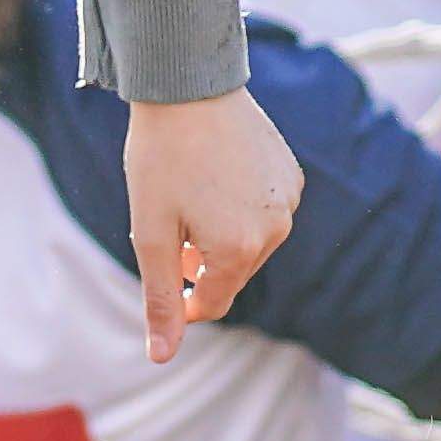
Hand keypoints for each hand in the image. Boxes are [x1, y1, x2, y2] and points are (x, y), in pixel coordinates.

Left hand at [116, 90, 300, 360]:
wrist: (187, 84)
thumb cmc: (161, 156)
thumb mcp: (151, 232)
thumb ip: (160, 297)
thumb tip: (161, 356)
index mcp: (239, 250)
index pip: (214, 301)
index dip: (183, 299)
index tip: (161, 273)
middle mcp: (275, 229)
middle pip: (231, 271)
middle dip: (198, 260)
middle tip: (168, 221)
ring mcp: (287, 199)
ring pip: (248, 240)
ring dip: (218, 234)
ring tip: (189, 195)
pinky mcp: (290, 173)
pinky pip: (264, 209)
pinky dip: (239, 206)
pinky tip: (214, 176)